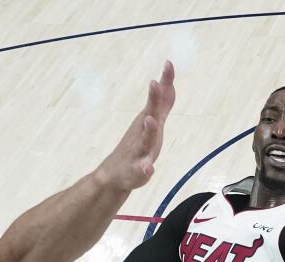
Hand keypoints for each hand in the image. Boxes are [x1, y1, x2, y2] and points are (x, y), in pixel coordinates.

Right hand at [97, 61, 175, 191]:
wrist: (114, 174)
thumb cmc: (137, 147)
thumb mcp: (153, 124)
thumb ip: (163, 106)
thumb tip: (170, 85)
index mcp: (149, 121)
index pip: (160, 99)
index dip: (165, 82)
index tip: (169, 62)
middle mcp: (143, 132)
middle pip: (151, 113)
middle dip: (154, 99)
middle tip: (154, 82)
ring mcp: (140, 151)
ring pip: (146, 140)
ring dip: (149, 130)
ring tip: (150, 120)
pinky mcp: (137, 170)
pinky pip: (142, 169)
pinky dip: (145, 168)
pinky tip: (148, 168)